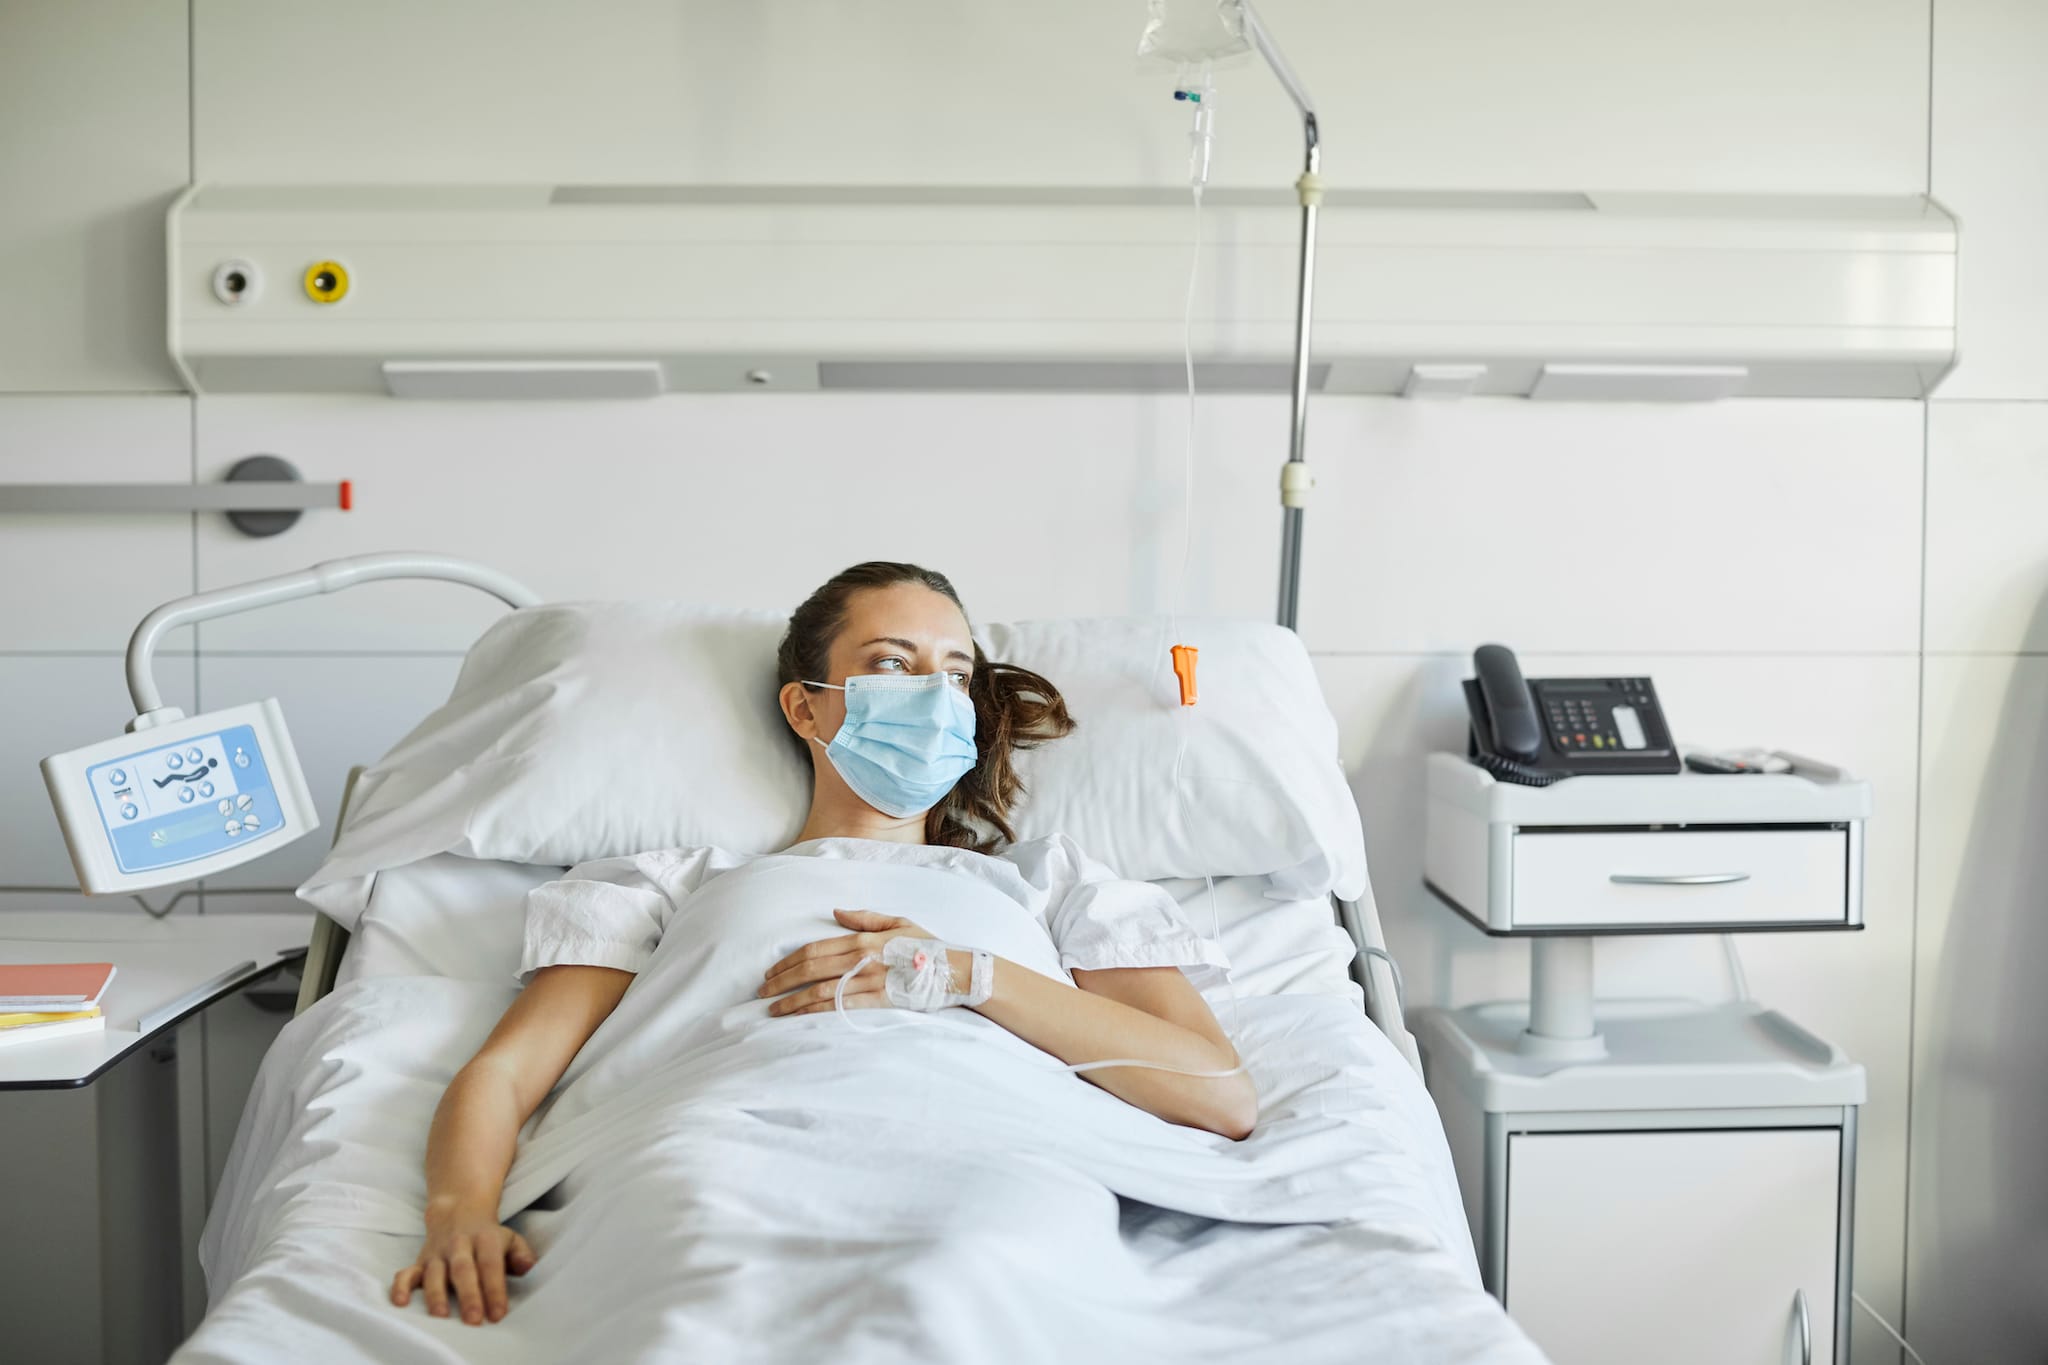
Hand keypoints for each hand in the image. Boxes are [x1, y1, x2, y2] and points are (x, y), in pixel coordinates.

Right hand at [391, 1199, 536, 1324]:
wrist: (458, 1209)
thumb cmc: (488, 1235)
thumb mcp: (510, 1238)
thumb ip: (521, 1253)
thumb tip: (528, 1266)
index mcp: (484, 1239)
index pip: (490, 1264)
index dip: (495, 1289)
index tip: (498, 1313)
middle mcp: (459, 1245)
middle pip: (463, 1269)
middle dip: (468, 1295)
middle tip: (473, 1319)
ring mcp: (437, 1253)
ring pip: (435, 1273)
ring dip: (436, 1294)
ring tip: (441, 1315)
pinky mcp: (420, 1261)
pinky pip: (406, 1273)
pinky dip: (401, 1287)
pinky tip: (401, 1302)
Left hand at [759, 909, 938, 1015]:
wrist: (955, 970)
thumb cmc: (928, 945)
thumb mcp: (898, 922)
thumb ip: (865, 917)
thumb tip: (836, 912)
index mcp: (863, 938)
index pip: (814, 949)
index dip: (788, 961)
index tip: (771, 972)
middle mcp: (861, 959)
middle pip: (810, 969)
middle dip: (781, 981)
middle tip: (762, 992)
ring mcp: (869, 981)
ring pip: (819, 991)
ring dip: (792, 1001)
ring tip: (773, 1010)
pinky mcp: (878, 1001)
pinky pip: (840, 1007)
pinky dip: (816, 1013)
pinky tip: (800, 1018)